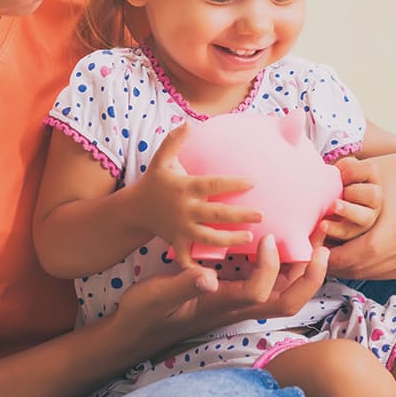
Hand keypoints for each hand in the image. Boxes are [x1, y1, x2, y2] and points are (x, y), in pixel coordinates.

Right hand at [110, 235, 331, 348]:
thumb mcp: (157, 296)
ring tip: (315, 238)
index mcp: (221, 306)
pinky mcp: (234, 296)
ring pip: (284, 293)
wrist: (136, 330)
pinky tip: (284, 243)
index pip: (260, 293)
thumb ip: (182, 285)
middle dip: (311, 275)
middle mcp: (237, 307)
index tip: (267, 237)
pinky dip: (286, 266)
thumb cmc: (145, 314)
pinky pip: (271, 285)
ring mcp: (238, 303)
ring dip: (305, 270)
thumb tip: (209, 277)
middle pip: (288, 300)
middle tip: (322, 242)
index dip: (270, 267)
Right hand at [127, 123, 259, 268]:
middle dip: (239, 215)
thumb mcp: (161, 159)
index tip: (254, 182)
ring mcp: (180, 229)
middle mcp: (185, 210)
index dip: (232, 183)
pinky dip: (200, 269)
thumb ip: (175, 141)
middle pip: (216, 214)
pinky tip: (218, 274)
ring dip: (229, 239)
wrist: (134, 210)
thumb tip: (189, 122)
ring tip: (248, 238)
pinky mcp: (177, 244)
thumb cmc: (154, 183)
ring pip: (208, 237)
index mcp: (185, 188)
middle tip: (261, 215)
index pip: (212, 184)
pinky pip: (188, 259)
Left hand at [324, 154, 395, 280]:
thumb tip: (325, 188)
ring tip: (323, 256)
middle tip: (313, 254)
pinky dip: (359, 268)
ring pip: (369, 273)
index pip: (364, 249)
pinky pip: (379, 275)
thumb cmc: (395, 172)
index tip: (314, 246)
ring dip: (344, 268)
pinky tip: (343, 258)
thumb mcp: (371, 168)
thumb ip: (347, 175)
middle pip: (364, 265)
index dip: (336, 254)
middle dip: (335, 263)